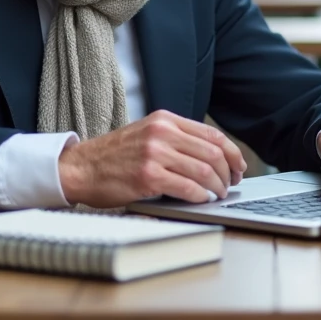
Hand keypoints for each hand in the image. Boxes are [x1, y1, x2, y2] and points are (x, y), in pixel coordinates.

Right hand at [57, 110, 247, 207]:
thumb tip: (213, 157)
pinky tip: (201, 199)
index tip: (239, 167)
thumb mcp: (147, 134)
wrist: (81, 167)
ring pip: (204, 170)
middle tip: (230, 185)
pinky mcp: (148, 176)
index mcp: (165, 120)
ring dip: (217, 187)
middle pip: (213, 152)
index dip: (233, 153)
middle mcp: (162, 132)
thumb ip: (176, 139)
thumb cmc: (115, 156)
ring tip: (217, 195)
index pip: (212, 134)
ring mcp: (155, 153)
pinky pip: (187, 187)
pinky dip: (200, 196)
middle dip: (229, 173)